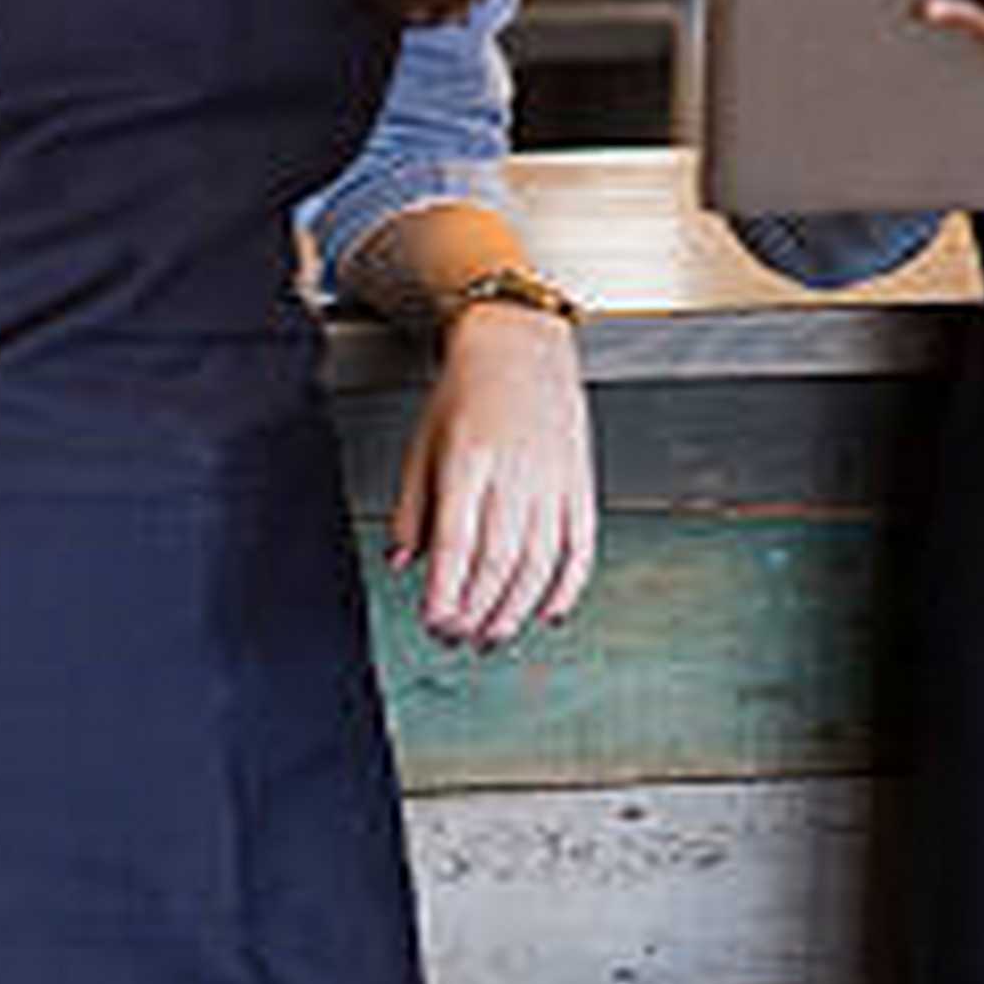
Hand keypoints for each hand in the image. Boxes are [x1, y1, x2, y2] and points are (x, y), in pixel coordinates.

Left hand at [392, 301, 596, 647]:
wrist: (522, 344)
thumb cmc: (467, 392)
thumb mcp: (424, 442)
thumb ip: (412, 507)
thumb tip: (403, 563)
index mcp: (469, 462)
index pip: (458, 542)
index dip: (447, 592)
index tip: (435, 624)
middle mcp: (516, 473)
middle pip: (499, 561)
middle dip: (477, 611)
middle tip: (459, 639)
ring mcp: (554, 480)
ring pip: (540, 562)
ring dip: (516, 609)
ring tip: (494, 636)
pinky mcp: (579, 484)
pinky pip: (579, 546)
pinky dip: (568, 586)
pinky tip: (549, 612)